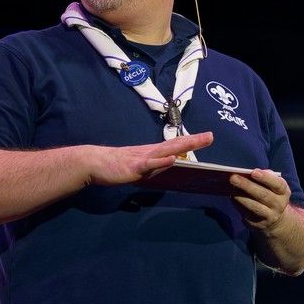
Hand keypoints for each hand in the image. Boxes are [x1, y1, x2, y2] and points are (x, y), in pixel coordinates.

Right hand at [87, 132, 213, 185]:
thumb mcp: (139, 167)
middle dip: (193, 141)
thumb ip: (154, 166)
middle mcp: (150, 152)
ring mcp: (142, 158)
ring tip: (198, 141)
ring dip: (182, 146)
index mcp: (152, 153)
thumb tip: (169, 164)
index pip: (175, 146)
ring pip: (166, 151)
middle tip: (210, 136)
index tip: (207, 137)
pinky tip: (172, 158)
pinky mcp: (133, 167)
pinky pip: (149, 164)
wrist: (93, 162)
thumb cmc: (115, 165)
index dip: (191, 141)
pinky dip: (161, 161)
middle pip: (175, 145)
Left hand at [229, 168, 291, 233]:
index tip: (253, 172)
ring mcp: (269, 216)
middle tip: (233, 178)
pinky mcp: (258, 224)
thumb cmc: (270, 195)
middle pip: (263, 195)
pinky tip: (232, 198)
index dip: (266, 178)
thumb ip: (265, 178)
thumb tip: (249, 173)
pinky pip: (247, 214)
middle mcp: (279, 205)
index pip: (278, 184)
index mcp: (283, 192)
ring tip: (231, 189)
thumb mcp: (273, 186)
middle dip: (247, 186)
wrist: (275, 219)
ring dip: (241, 197)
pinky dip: (238, 205)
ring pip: (254, 206)